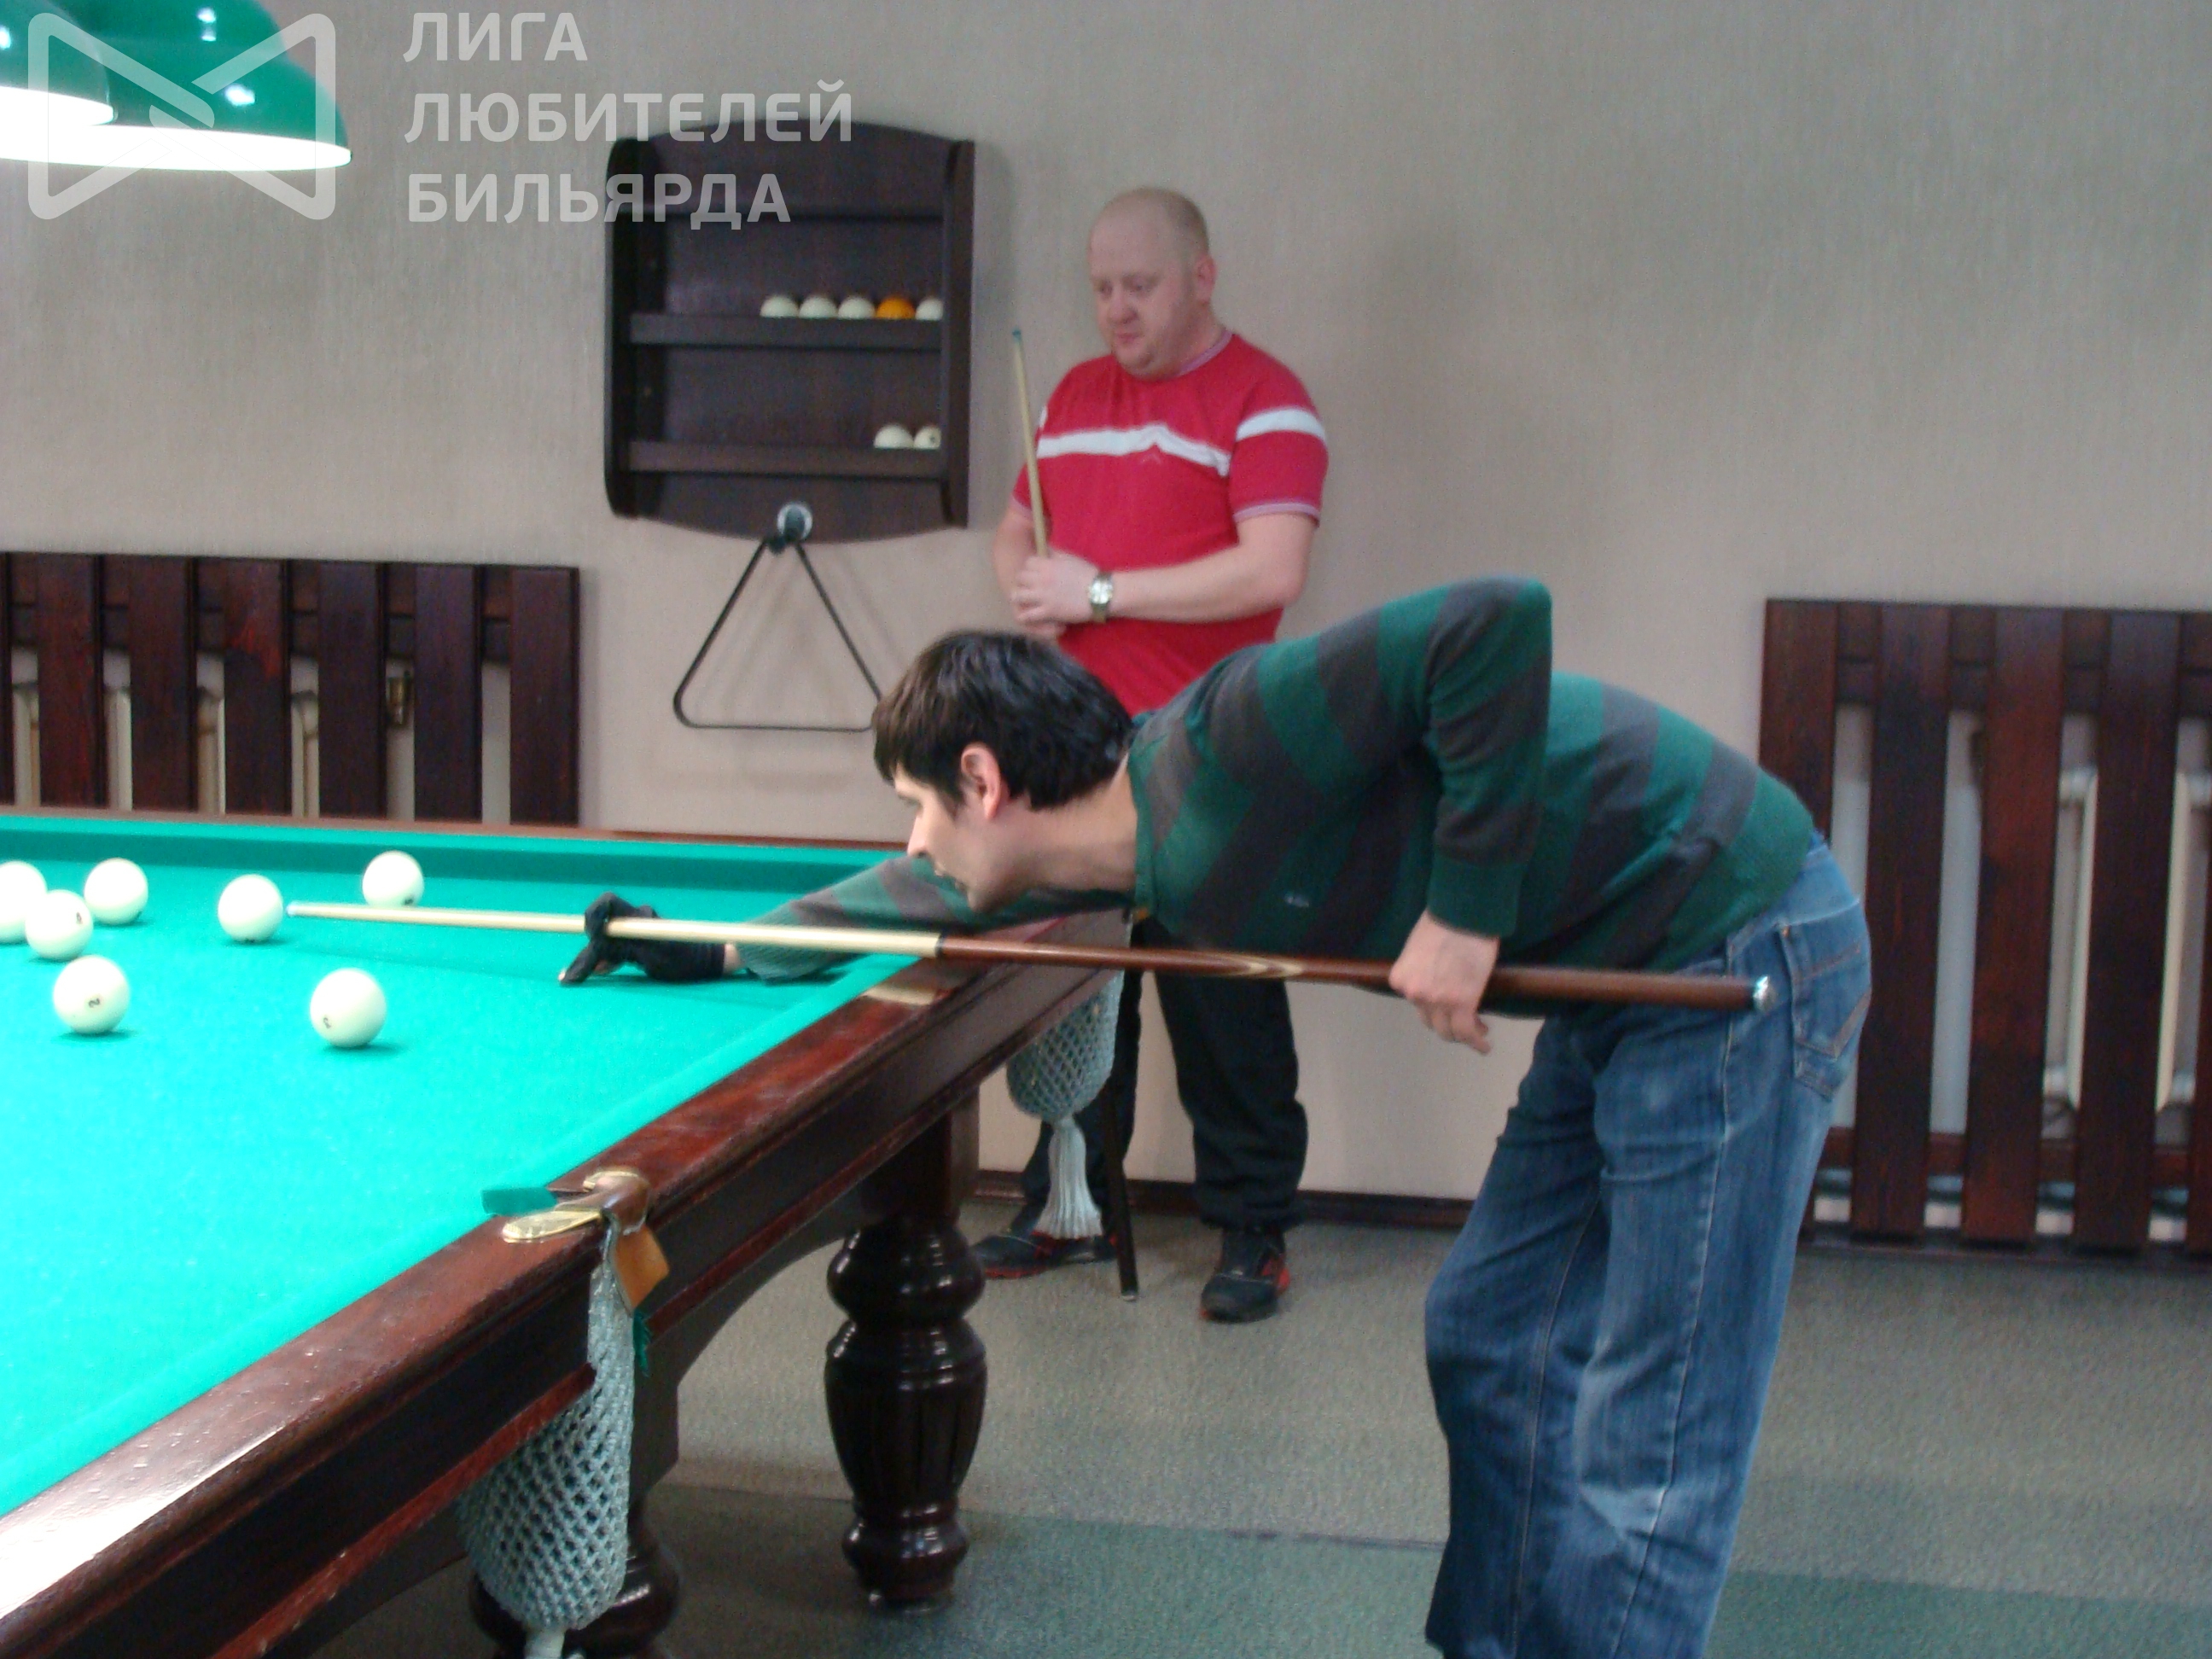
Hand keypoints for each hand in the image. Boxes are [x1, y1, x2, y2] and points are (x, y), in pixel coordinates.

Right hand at [560, 892, 725, 984]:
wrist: (707, 961)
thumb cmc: (685, 961)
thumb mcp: (654, 958)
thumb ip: (625, 952)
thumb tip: (597, 957)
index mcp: (639, 918)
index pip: (607, 904)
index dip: (592, 918)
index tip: (589, 938)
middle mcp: (635, 921)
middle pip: (601, 931)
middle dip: (585, 952)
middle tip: (568, 977)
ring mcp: (636, 933)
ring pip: (606, 943)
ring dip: (590, 960)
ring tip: (570, 978)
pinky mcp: (638, 945)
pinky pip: (615, 951)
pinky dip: (603, 962)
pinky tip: (592, 972)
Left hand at [1010, 549, 1100, 631]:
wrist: (1100, 592)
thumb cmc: (1088, 574)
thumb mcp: (1070, 557)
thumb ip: (1055, 552)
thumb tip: (1044, 547)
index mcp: (1048, 564)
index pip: (1027, 563)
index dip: (1030, 567)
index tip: (1035, 573)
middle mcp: (1042, 579)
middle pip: (1020, 578)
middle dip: (1023, 581)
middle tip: (1029, 586)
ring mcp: (1043, 596)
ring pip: (1018, 596)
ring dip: (1018, 597)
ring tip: (1022, 600)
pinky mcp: (1048, 612)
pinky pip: (1027, 615)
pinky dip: (1023, 616)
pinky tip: (1025, 616)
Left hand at [1388, 912, 1499, 1051]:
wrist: (1462, 914)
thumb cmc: (1443, 920)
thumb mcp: (1417, 947)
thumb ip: (1419, 968)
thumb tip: (1433, 976)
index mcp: (1400, 979)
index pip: (1415, 1002)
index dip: (1433, 1005)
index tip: (1447, 1004)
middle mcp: (1413, 994)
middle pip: (1430, 1020)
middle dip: (1446, 1022)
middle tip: (1464, 1021)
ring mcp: (1436, 1001)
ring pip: (1449, 1031)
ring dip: (1463, 1034)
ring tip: (1478, 1033)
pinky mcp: (1461, 1004)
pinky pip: (1467, 1032)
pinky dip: (1476, 1042)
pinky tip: (1484, 1045)